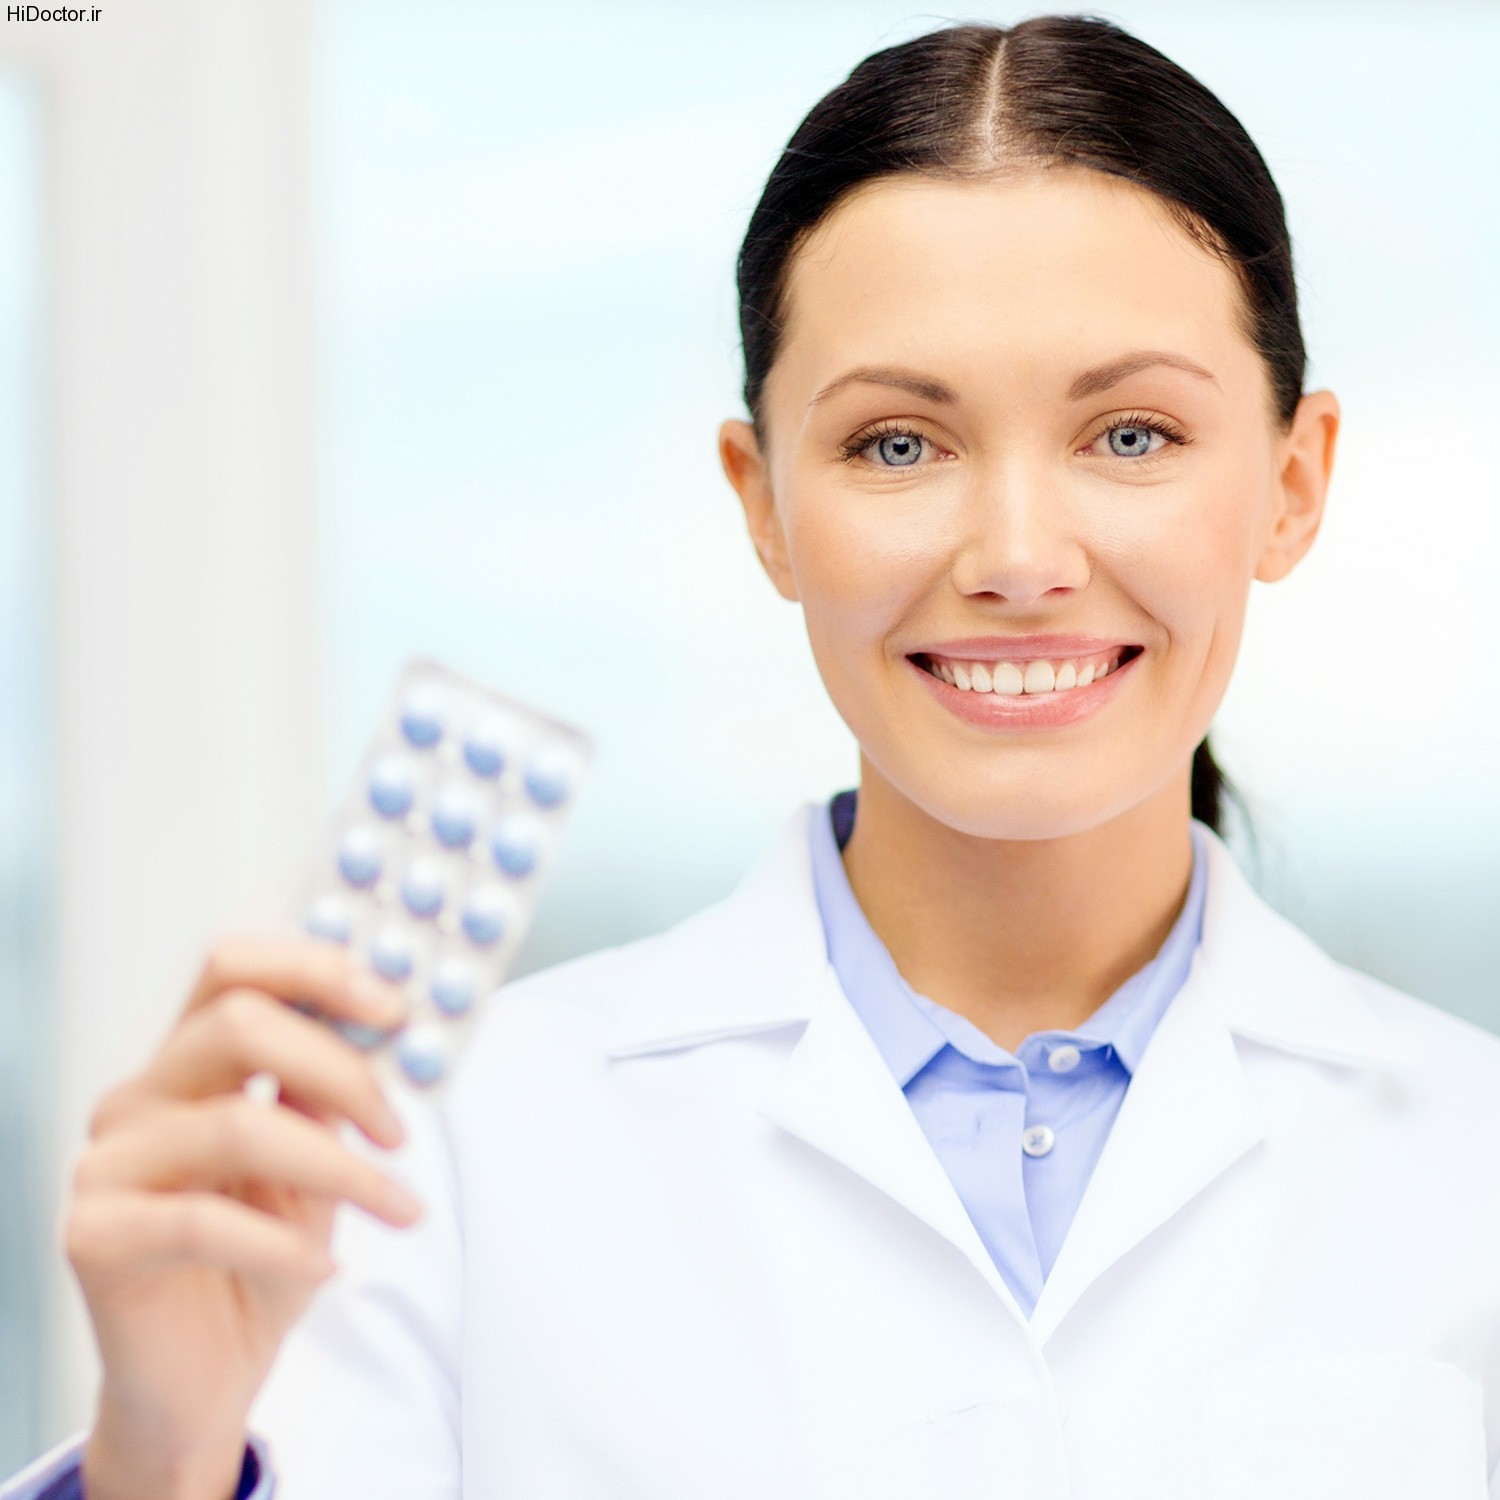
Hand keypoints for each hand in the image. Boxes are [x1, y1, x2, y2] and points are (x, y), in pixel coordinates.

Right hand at [69, 934, 421, 1499]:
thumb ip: (332, 1097)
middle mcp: (138, 1099)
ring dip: (339, 1166)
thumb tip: (392, 1034)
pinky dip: (281, 1244)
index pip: (233, 970)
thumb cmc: (264, 1256)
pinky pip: (201, 1222)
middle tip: (401, 1125)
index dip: (314, 969)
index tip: (394, 1007)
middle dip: (340, 1065)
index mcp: (188, 1063)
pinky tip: (322, 1269)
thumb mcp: (317, 1163)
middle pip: (237, 1024)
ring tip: (397, 1206)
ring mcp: (107, 1164)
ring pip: (236, 1124)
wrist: (204, 1378)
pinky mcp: (94, 1236)